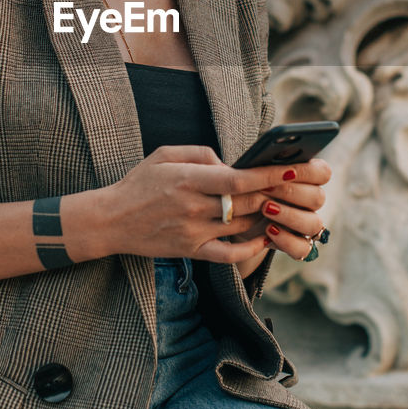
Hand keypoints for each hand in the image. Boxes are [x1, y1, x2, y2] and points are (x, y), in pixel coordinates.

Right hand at [102, 145, 311, 263]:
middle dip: (274, 194)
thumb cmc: (140, 182)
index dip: (267, 176)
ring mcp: (193, 233)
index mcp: (187, 180)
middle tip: (296, 187)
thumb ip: (201, 154)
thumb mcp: (165, 154)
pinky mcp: (191, 252)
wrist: (111, 220)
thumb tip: (231, 164)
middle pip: (245, 203)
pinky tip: (264, 238)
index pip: (237, 179)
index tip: (289, 170)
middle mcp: (193, 208)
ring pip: (241, 226)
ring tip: (282, 207)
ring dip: (265, 217)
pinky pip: (228, 254)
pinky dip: (250, 248)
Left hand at [251, 157, 329, 260]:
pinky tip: (269, 232)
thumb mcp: (245, 170)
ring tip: (265, 209)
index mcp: (306, 177)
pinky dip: (288, 241)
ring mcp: (305, 224)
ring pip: (313, 223)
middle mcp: (310, 201)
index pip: (323, 172)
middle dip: (291, 193)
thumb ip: (256, 164)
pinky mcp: (295, 244)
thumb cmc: (242, 184)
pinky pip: (303, 248)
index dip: (309, 172)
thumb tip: (257, 157)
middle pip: (318, 197)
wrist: (233, 213)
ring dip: (290, 216)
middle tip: (265, 189)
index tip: (287, 172)